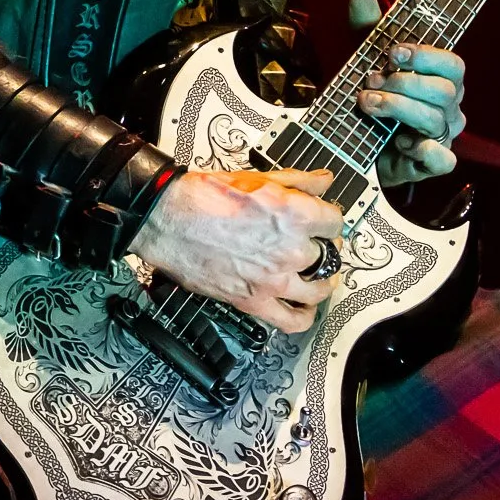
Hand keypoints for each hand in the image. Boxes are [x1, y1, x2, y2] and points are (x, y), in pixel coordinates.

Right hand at [131, 168, 343, 332]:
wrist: (165, 219)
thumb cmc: (201, 198)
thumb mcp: (255, 178)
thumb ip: (297, 180)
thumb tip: (322, 182)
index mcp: (293, 215)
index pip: (335, 222)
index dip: (329, 219)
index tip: (323, 221)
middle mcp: (289, 250)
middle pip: (328, 255)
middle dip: (322, 246)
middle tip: (311, 242)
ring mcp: (274, 280)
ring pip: (319, 289)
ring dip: (321, 281)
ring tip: (314, 275)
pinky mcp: (254, 301)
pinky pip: (293, 320)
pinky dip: (303, 316)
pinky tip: (302, 306)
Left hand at [348, 0, 464, 185]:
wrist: (353, 142)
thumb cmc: (370, 95)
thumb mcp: (363, 58)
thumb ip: (367, 28)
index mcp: (440, 79)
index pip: (452, 63)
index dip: (426, 56)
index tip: (392, 52)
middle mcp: (448, 106)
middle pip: (443, 91)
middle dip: (403, 84)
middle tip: (369, 82)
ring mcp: (442, 136)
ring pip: (435, 120)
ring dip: (399, 108)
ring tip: (368, 105)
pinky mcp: (430, 163)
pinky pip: (443, 159)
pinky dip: (424, 151)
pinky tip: (401, 143)